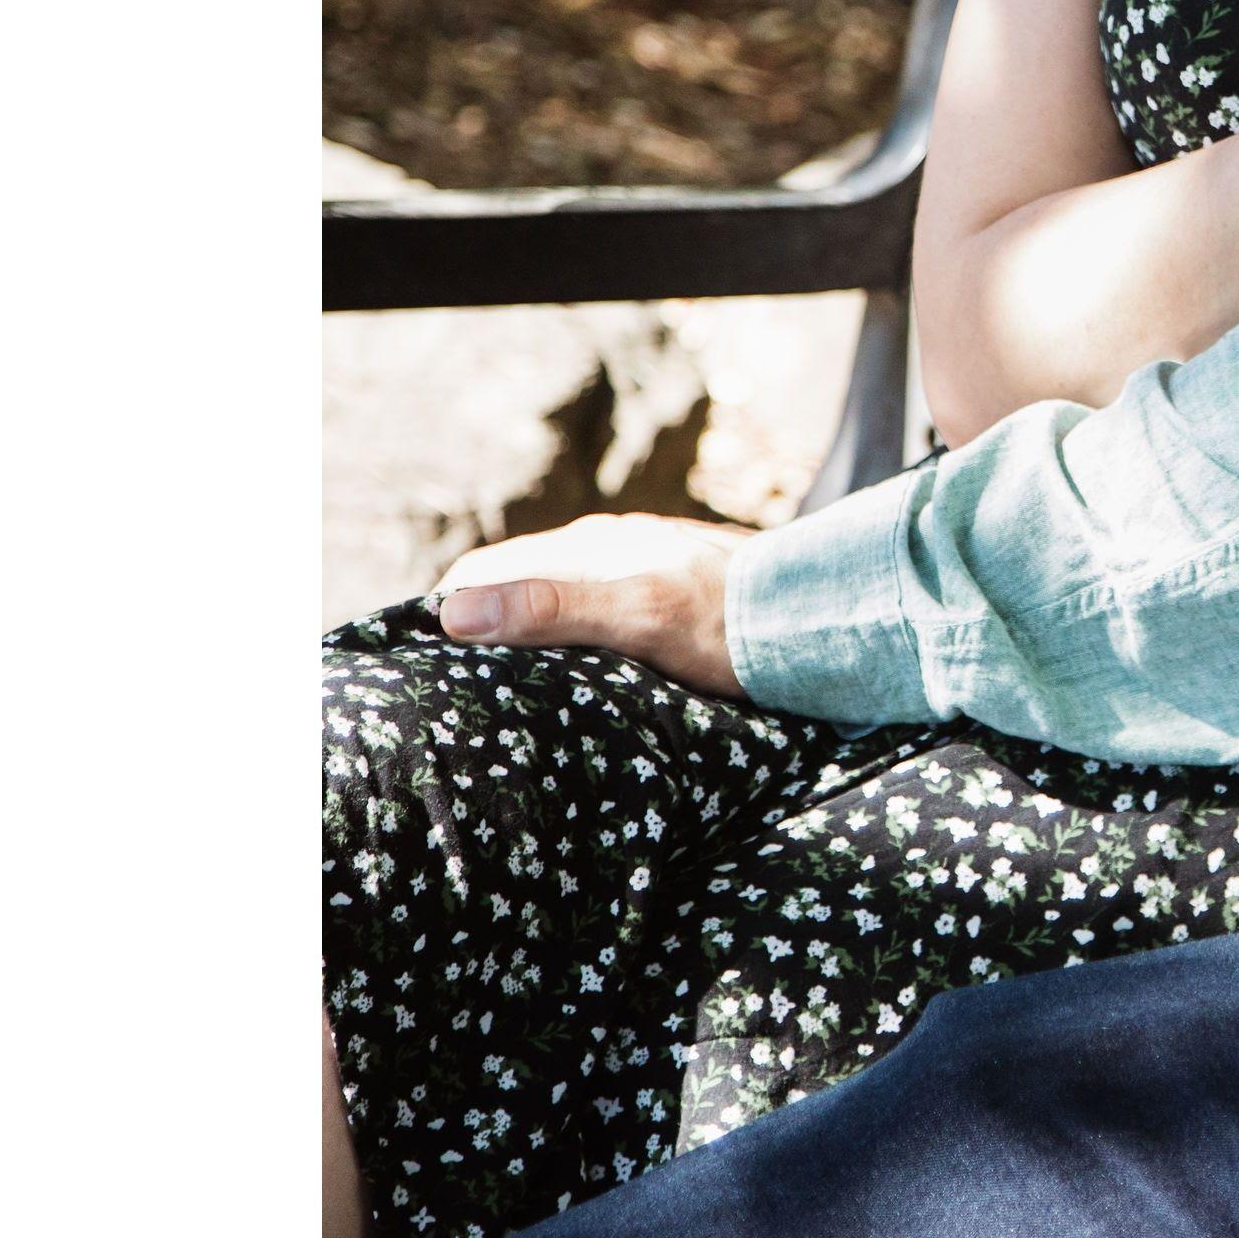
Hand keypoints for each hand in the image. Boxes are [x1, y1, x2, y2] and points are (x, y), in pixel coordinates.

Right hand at [431, 510, 751, 694]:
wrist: (821, 618)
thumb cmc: (732, 622)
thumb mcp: (637, 617)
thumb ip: (552, 608)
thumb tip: (455, 611)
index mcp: (590, 546)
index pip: (485, 570)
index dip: (447, 611)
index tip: (417, 663)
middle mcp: (609, 549)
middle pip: (518, 585)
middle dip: (481, 626)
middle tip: (450, 687)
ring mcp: (639, 568)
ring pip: (558, 599)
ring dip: (528, 635)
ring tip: (503, 691)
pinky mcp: (668, 594)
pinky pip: (598, 613)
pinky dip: (571, 641)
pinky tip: (577, 677)